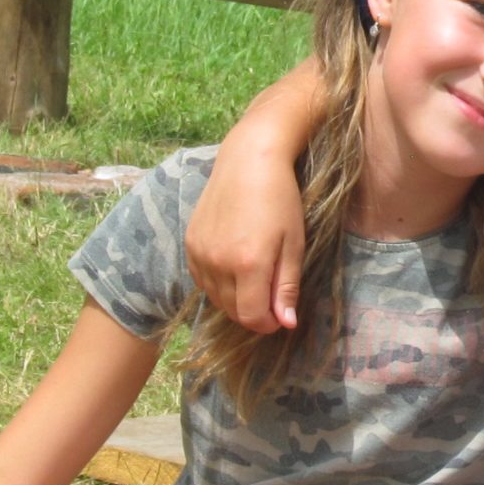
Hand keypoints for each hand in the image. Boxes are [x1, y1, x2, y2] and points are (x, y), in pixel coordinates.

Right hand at [185, 146, 308, 334]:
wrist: (248, 160)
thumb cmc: (280, 199)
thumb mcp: (294, 243)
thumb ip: (286, 286)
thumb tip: (286, 323)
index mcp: (248, 264)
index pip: (251, 317)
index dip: (267, 323)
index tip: (279, 315)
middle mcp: (218, 262)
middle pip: (232, 310)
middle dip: (252, 311)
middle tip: (269, 295)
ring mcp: (199, 253)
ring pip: (215, 297)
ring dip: (234, 298)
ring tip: (253, 278)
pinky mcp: (189, 243)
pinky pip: (201, 279)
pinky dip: (217, 283)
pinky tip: (233, 267)